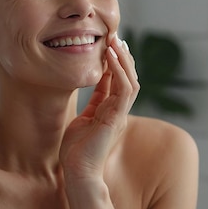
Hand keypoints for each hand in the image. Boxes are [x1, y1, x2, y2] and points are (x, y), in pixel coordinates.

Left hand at [60, 34, 138, 180]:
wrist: (78, 171)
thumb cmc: (76, 150)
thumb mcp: (84, 118)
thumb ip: (92, 102)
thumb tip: (90, 84)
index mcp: (111, 110)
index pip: (118, 81)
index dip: (115, 62)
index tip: (108, 44)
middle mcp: (119, 111)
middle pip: (128, 77)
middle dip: (123, 56)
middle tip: (115, 37)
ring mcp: (120, 114)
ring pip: (131, 81)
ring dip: (124, 60)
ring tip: (115, 42)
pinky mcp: (117, 118)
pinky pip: (125, 90)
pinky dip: (120, 71)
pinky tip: (111, 57)